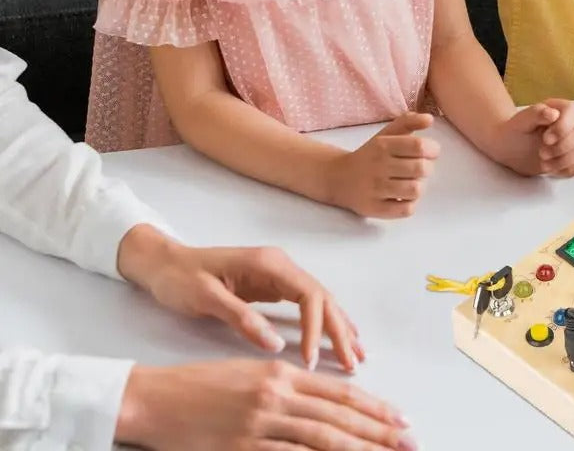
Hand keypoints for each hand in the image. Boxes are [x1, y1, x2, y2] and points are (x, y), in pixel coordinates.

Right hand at [116, 360, 415, 450]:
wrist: (156, 398)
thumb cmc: (202, 386)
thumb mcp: (252, 374)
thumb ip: (289, 387)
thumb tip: (325, 405)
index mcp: (282, 374)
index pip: (339, 393)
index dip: (373, 407)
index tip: (399, 418)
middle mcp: (277, 395)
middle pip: (338, 417)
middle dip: (378, 431)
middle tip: (409, 441)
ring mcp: (259, 424)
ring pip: (321, 439)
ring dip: (358, 450)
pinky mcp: (241, 449)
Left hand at [118, 228, 362, 370]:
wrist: (165, 263)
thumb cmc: (181, 278)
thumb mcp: (207, 298)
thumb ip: (241, 318)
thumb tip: (275, 345)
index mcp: (269, 263)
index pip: (309, 294)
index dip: (316, 328)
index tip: (311, 360)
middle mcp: (281, 265)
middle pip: (323, 297)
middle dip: (339, 329)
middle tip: (352, 362)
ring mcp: (280, 274)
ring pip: (321, 300)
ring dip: (339, 326)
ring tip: (355, 353)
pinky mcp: (274, 286)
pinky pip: (308, 304)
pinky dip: (326, 320)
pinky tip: (337, 334)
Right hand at [329, 111, 439, 218]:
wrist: (339, 177)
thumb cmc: (371, 155)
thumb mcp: (386, 134)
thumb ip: (409, 122)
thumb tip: (430, 119)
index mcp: (383, 145)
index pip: (419, 146)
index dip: (433, 149)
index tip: (432, 152)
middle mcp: (378, 166)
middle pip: (421, 169)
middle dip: (428, 168)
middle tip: (420, 168)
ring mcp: (375, 189)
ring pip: (415, 190)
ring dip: (419, 186)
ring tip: (412, 182)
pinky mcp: (374, 209)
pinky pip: (406, 209)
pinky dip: (410, 203)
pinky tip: (403, 196)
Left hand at [491, 99, 573, 176]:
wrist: (511, 148)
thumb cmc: (516, 131)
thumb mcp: (521, 121)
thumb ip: (536, 114)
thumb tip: (554, 113)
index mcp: (560, 108)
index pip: (572, 112)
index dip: (562, 127)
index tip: (546, 139)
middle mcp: (571, 123)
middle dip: (560, 148)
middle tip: (541, 153)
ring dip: (562, 161)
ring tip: (543, 163)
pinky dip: (568, 170)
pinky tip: (552, 169)